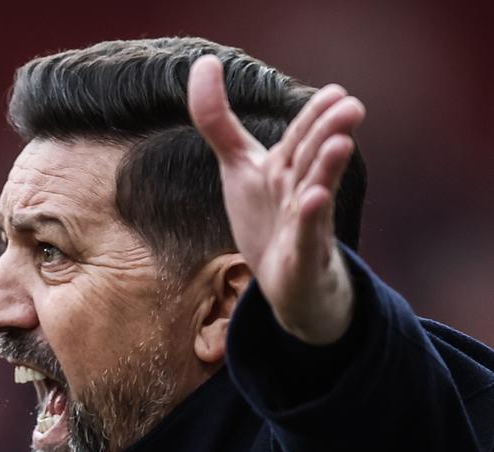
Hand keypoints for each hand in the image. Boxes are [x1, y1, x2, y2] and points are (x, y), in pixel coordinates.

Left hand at [187, 55, 365, 344]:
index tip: (336, 91)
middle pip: (311, 161)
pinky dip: (310, 222)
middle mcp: (300, 193)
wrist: (288, 284)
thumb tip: (204, 63)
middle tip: (350, 106)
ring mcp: (304, 227)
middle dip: (328, 133)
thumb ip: (219, 121)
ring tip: (339, 144)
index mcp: (288, 170)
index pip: (300, 138)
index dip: (314, 116)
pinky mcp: (301, 259)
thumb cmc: (268, 220)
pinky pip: (307, 239)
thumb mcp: (239, 167)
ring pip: (316, 196)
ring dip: (327, 171)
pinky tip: (314, 202)